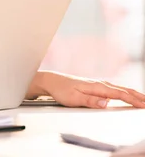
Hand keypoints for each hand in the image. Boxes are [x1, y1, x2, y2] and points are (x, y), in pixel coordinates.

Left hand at [30, 71, 144, 108]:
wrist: (51, 81)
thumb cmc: (61, 90)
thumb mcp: (74, 98)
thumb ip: (91, 101)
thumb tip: (107, 103)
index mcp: (96, 87)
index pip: (119, 94)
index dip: (133, 100)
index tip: (144, 105)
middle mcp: (99, 84)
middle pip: (123, 90)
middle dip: (137, 96)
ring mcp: (97, 84)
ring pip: (120, 89)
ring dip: (133, 94)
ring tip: (143, 100)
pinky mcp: (95, 86)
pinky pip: (114, 89)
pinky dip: (124, 92)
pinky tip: (127, 95)